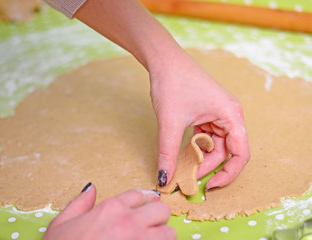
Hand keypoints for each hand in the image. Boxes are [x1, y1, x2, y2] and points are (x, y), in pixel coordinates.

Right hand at [43, 184, 175, 239]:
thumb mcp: (61, 224)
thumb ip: (79, 204)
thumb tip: (91, 189)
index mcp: (110, 209)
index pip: (139, 194)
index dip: (148, 197)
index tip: (152, 200)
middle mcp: (129, 222)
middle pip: (162, 210)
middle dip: (158, 217)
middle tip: (150, 226)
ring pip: (169, 233)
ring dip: (163, 237)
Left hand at [150, 50, 249, 189]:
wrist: (163, 59)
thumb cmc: (172, 83)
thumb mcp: (170, 124)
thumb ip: (169, 154)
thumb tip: (165, 179)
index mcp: (231, 115)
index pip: (240, 154)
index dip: (228, 174)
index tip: (209, 185)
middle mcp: (229, 115)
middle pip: (226, 151)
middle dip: (208, 166)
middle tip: (188, 178)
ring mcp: (217, 113)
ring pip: (214, 145)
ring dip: (200, 157)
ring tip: (183, 167)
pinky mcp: (206, 113)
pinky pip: (206, 136)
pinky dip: (196, 146)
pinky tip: (184, 152)